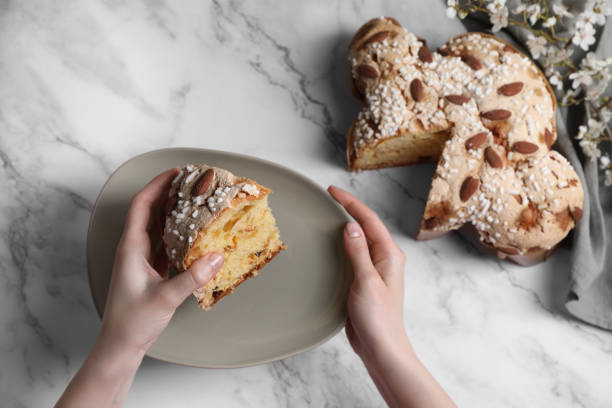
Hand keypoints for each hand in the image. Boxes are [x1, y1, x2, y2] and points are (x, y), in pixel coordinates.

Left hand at [100, 168, 223, 352]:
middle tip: (192, 182)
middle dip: (169, 193)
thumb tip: (217, 257)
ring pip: (158, 226)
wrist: (120, 345)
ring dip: (173, 211)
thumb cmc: (133, 322)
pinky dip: (178, 233)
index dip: (158, 185)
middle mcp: (134, 249)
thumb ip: (192, 277)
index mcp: (131, 248)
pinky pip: (164, 243)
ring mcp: (141, 259)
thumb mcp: (165, 298)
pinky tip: (193, 232)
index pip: (143, 205)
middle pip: (151, 211)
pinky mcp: (149, 270)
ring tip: (195, 200)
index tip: (177, 172)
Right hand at [328, 185, 407, 360]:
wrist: (381, 347)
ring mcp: (375, 269)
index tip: (332, 191)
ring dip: (345, 225)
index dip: (351, 203)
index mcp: (389, 255)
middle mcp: (384, 259)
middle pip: (365, 226)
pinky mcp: (365, 280)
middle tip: (329, 196)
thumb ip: (358, 252)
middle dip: (348, 209)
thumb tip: (350, 225)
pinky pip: (354, 255)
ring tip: (329, 213)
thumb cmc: (378, 318)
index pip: (369, 220)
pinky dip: (343, 244)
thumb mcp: (366, 281)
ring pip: (360, 239)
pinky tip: (332, 244)